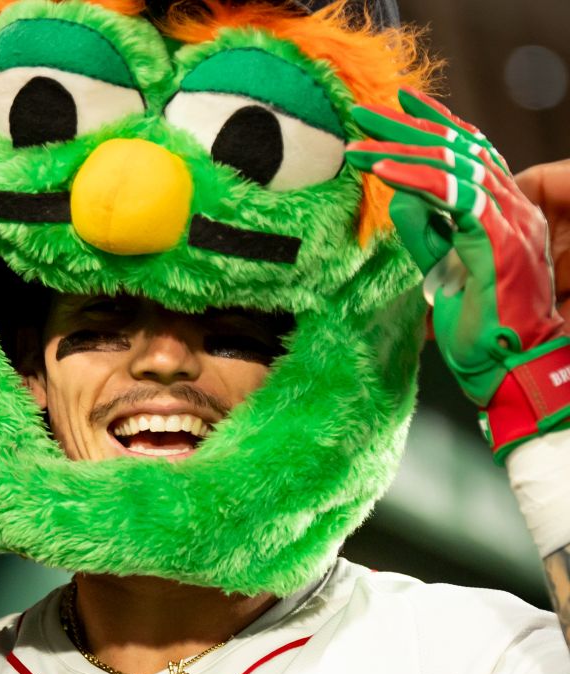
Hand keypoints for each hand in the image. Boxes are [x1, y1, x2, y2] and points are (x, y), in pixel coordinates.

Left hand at [345, 88, 565, 409]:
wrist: (507, 369)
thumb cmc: (480, 330)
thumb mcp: (442, 273)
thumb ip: (426, 234)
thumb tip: (399, 197)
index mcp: (502, 213)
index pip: (468, 154)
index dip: (433, 125)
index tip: (396, 106)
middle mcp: (512, 208)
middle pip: (456, 149)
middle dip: (405, 127)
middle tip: (362, 112)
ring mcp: (510, 221)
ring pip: (452, 166)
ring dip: (400, 150)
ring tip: (360, 142)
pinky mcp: (499, 240)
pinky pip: (454, 196)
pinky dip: (416, 180)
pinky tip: (383, 170)